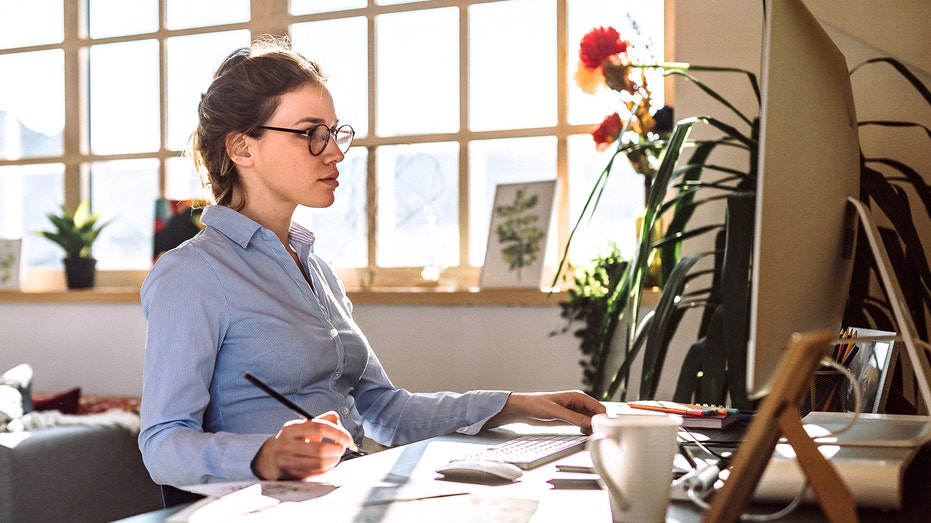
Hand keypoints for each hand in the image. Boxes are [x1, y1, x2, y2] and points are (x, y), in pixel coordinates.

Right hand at [251, 411, 354, 479]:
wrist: (272, 457)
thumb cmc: (294, 439)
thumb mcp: (304, 425)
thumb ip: (324, 420)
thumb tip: (340, 424)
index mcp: (291, 428)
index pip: (319, 428)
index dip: (338, 433)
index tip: (348, 438)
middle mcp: (286, 444)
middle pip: (320, 449)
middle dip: (337, 448)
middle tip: (342, 447)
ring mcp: (288, 461)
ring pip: (319, 463)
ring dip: (334, 459)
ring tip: (336, 455)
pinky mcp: (292, 475)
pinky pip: (316, 473)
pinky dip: (327, 468)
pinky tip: (328, 463)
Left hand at [487, 391, 605, 434]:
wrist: (524, 409)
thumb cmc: (536, 404)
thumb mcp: (555, 411)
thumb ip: (573, 417)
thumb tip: (589, 422)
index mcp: (577, 396)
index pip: (597, 407)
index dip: (602, 417)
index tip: (601, 428)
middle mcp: (578, 403)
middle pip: (597, 414)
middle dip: (598, 423)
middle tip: (596, 434)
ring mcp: (575, 411)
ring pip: (591, 420)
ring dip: (593, 427)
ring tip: (590, 435)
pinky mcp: (570, 419)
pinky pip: (584, 424)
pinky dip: (586, 429)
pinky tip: (583, 433)